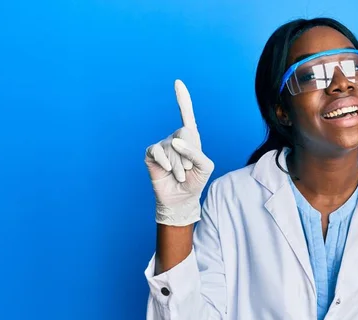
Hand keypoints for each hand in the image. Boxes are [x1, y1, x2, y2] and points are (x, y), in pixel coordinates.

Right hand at [145, 80, 213, 225]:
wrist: (181, 199)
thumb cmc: (195, 181)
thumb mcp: (206, 167)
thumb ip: (196, 152)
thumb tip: (175, 141)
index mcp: (191, 138)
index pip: (187, 115)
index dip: (182, 99)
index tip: (177, 82)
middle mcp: (175, 138)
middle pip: (183, 133)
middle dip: (188, 155)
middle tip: (187, 170)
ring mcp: (162, 146)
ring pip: (172, 148)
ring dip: (178, 166)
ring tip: (180, 176)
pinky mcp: (152, 155)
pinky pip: (157, 151)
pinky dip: (164, 162)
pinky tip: (166, 170)